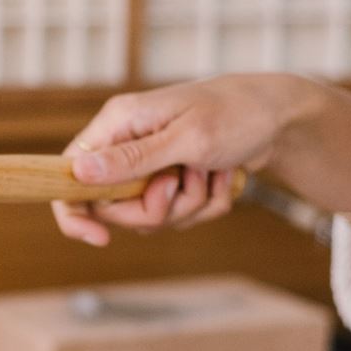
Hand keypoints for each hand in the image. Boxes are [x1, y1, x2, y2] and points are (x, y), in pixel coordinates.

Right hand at [52, 74, 306, 245]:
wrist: (283, 117)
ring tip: (210, 171)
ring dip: (187, 205)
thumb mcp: (186, 137)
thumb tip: (78, 172)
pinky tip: (220, 176)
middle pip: (111, 210)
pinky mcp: (169, 183)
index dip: (74, 214)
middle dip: (154, 209)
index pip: (67, 176)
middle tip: (182, 183)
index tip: (99, 238)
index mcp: (117, 125)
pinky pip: (176, 217)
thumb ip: (131, 159)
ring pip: (148, 217)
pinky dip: (204, 205)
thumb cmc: (237, 113)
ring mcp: (148, 167)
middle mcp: (125, 147)